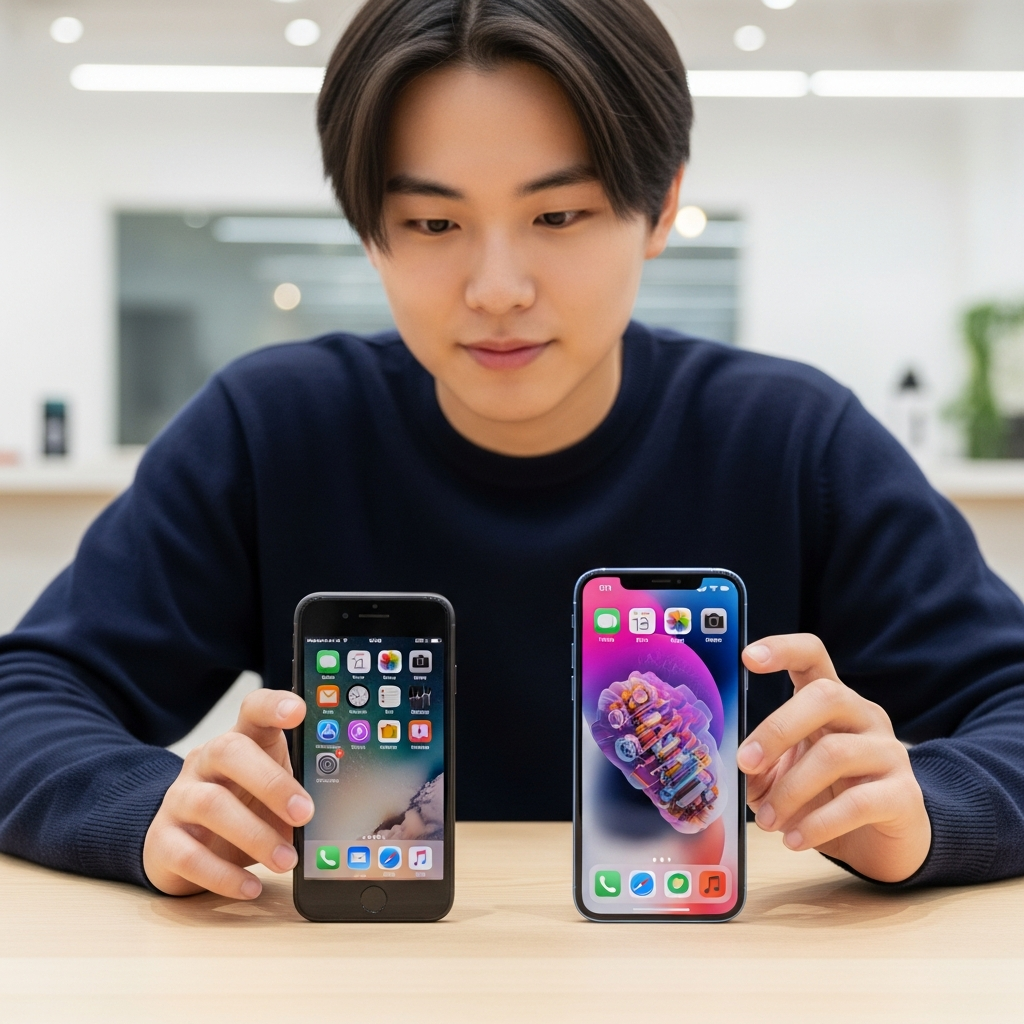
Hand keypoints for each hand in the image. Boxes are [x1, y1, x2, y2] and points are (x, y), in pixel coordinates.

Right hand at [143, 690, 311, 898]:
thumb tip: (335, 813)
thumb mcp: (273, 792)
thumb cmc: (243, 807)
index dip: (273, 706)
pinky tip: (251, 887)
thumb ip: (298, 789)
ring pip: (209, 804)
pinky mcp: (162, 841)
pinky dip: (223, 875)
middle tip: (304, 813)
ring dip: (254, 835)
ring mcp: (178, 798)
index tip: (298, 710)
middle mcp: (205, 761)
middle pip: (229, 751)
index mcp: (240, 741)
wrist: (182, 843)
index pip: (253, 710)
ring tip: (287, 861)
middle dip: (271, 783)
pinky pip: (188, 855)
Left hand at [738, 634, 930, 882]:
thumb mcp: (786, 774)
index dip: (782, 649)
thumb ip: (763, 766)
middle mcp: (864, 715)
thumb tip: (742, 772)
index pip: (812, 655)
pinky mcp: (902, 794)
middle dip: (776, 729)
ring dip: (790, 789)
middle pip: (824, 696)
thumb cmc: (827, 794)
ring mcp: (888, 752)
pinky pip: (857, 803)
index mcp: (831, 700)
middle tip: (745, 763)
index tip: (747, 657)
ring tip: (767, 820)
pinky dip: (818, 823)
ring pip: (835, 753)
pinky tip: (796, 839)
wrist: (885, 840)